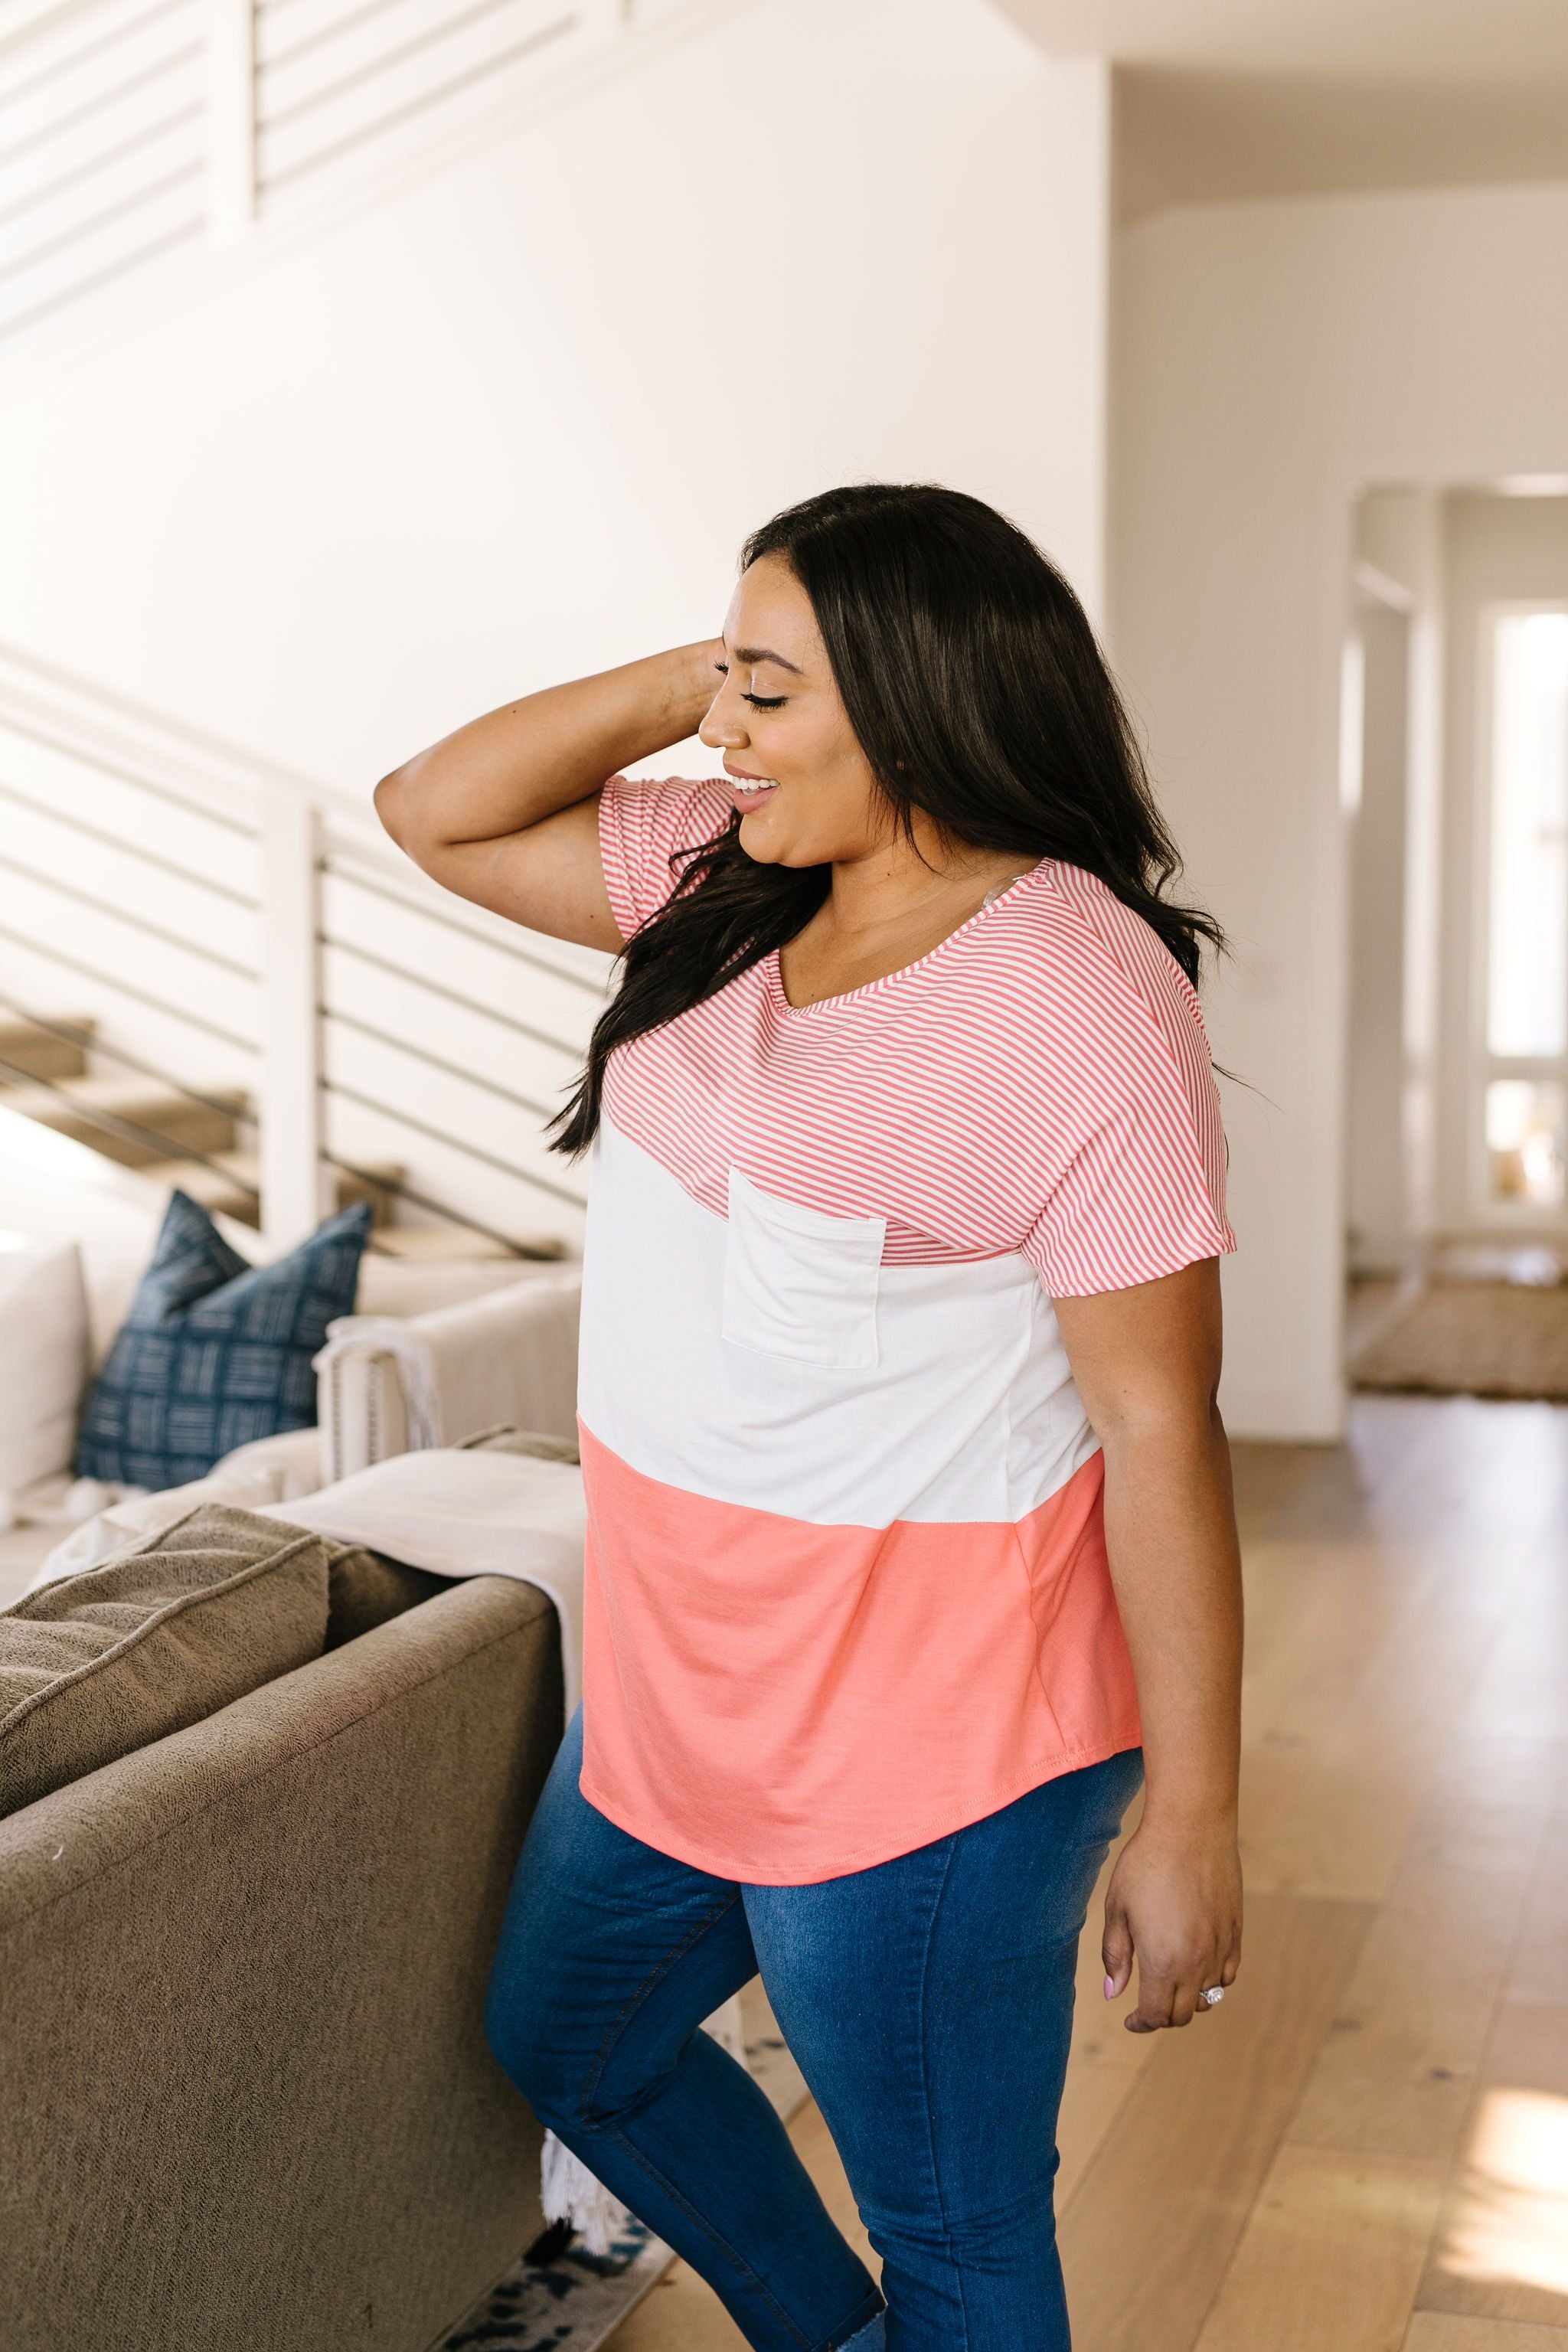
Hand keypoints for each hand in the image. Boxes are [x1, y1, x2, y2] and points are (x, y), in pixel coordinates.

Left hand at [1101, 1816, 1241, 2031]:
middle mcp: (1196, 1963)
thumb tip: (1113, 1993)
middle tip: (1146, 2003)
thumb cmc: (1146, 1864)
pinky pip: (1228, 1974)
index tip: (1130, 2019)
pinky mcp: (1235, 1933)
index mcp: (1162, 1962)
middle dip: (1162, 2016)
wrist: (1190, 1829)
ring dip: (1188, 1999)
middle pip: (1183, 2014)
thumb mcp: (1118, 1908)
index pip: (1156, 2015)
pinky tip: (1196, 1966)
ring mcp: (1220, 1949)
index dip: (1141, 2024)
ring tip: (1170, 1983)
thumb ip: (1115, 1955)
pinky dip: (1213, 1981)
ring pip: (1208, 1997)